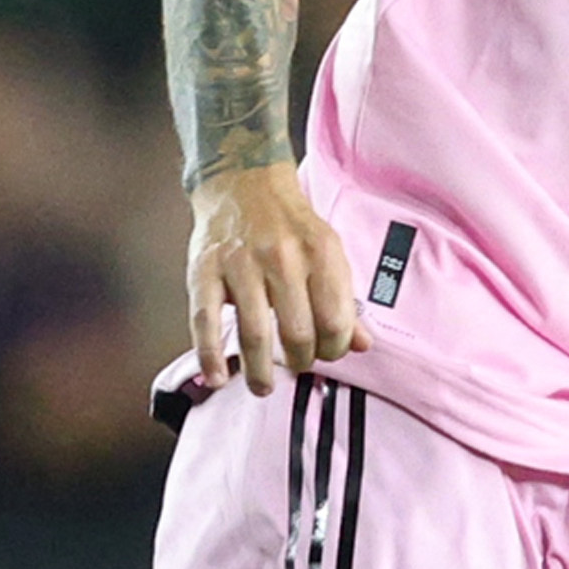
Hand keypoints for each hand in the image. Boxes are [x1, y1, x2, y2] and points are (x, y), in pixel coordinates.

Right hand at [182, 165, 357, 395]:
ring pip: (255, 333)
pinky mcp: (205, 269)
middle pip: (298, 332)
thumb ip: (344, 298)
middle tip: (295, 366)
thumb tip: (363, 344)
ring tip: (263, 387)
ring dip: (260, 372)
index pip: (336, 321)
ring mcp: (240, 263)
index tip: (326, 354)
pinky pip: (206, 321)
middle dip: (300, 361)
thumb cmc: (289, 223)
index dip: (334, 349)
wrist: (242, 180)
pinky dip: (210, 355)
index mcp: (320, 252)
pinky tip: (219, 378)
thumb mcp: (327, 251)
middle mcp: (283, 256)